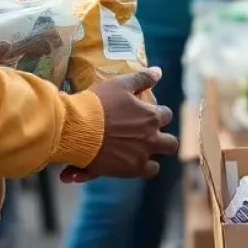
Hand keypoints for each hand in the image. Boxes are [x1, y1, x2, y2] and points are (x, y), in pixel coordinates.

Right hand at [61, 67, 177, 182]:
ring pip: (155, 165)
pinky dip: (126, 172)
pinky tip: (113, 167)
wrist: (78, 128)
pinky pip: (134, 176)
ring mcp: (140, 157)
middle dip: (162, 142)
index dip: (158, 115)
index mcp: (151, 117)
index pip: (166, 115)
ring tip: (134, 157)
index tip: (147, 115)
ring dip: (148, 161)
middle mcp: (150, 139)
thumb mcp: (120, 84)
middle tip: (147, 139)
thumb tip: (159, 71)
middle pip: (170, 144)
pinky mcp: (127, 171)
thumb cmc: (99, 103)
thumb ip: (142, 78)